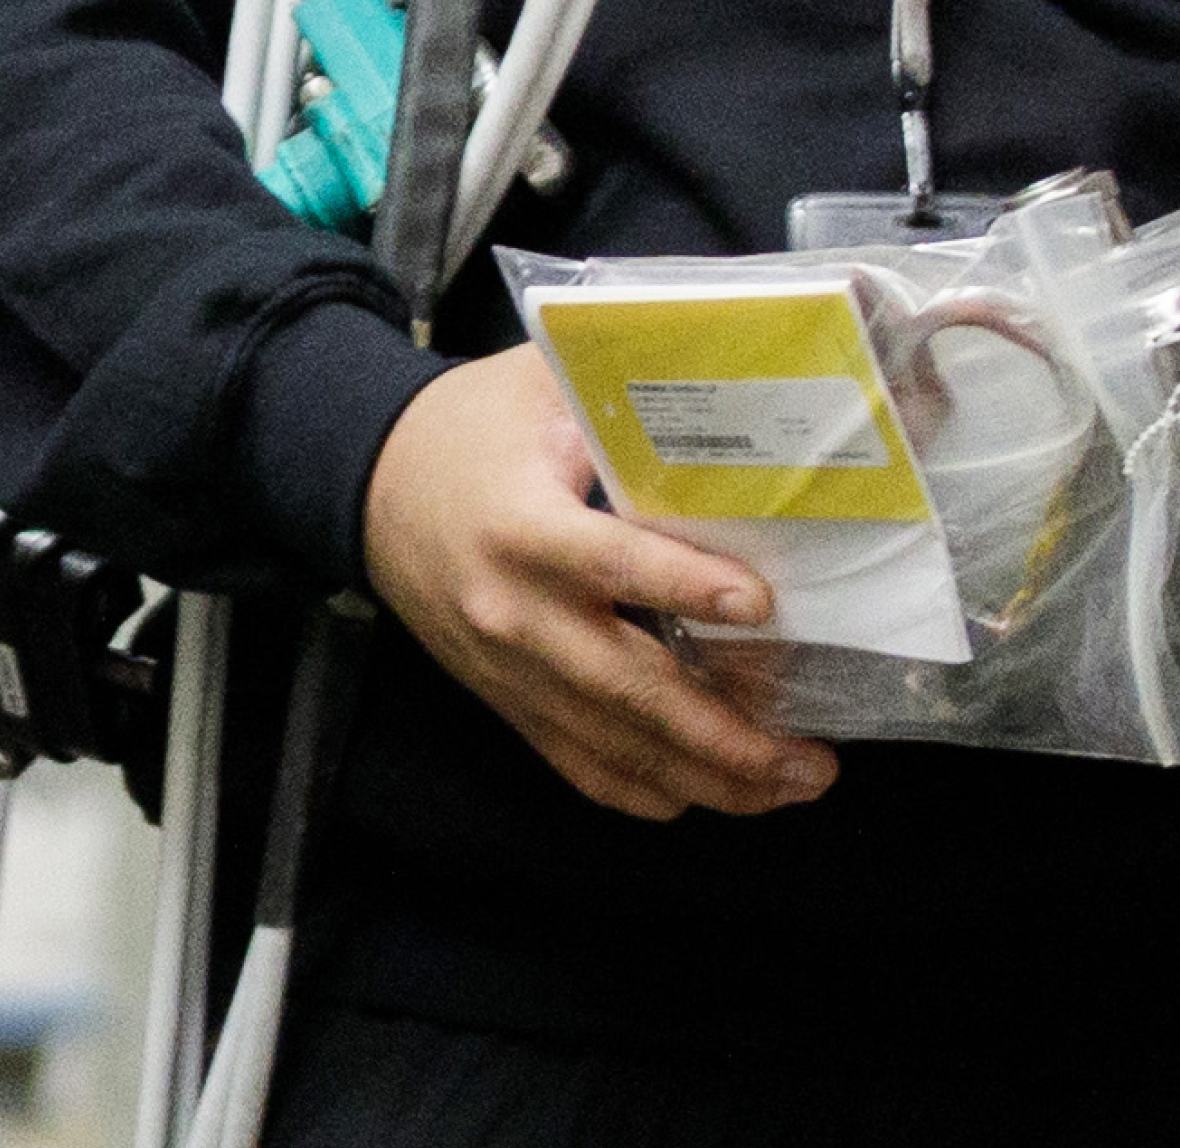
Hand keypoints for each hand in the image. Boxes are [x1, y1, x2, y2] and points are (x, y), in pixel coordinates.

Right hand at [362, 346, 839, 821]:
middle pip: (625, 689)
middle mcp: (514, 615)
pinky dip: (644, 789)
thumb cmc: (473, 424)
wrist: (372, 484)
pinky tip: (707, 794)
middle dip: (724, 736)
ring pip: (612, 746)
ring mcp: (508, 672)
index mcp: (523, 527)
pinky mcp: (504, 701)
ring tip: (787, 786)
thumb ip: (626, 399)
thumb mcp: (543, 385)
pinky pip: (576, 763)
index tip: (762, 606)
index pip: (613, 564)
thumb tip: (730, 385)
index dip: (687, 586)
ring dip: (705, 778)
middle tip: (808, 759)